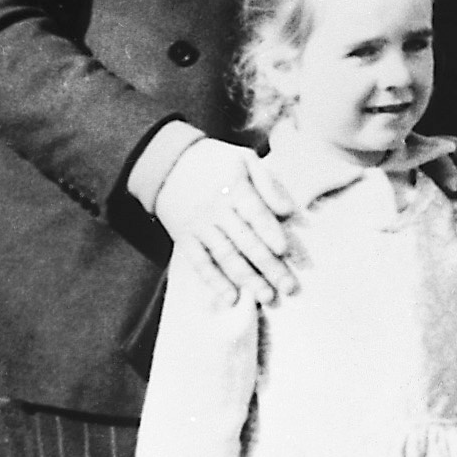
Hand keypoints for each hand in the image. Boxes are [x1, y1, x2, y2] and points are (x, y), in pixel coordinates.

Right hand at [151, 139, 296, 303]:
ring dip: (247, 279)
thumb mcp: (243, 158)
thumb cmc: (214, 161)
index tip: (284, 251)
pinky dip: (215, 282)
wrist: (167, 163)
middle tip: (289, 287)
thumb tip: (288, 211)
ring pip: (226, 256)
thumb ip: (268, 182)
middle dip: (268, 266)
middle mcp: (216, 209)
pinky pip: (200, 263)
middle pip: (245, 241)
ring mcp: (199, 226)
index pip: (255, 213)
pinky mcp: (184, 238)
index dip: (269, 232)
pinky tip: (231, 298)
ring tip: (268, 297)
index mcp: (234, 187)